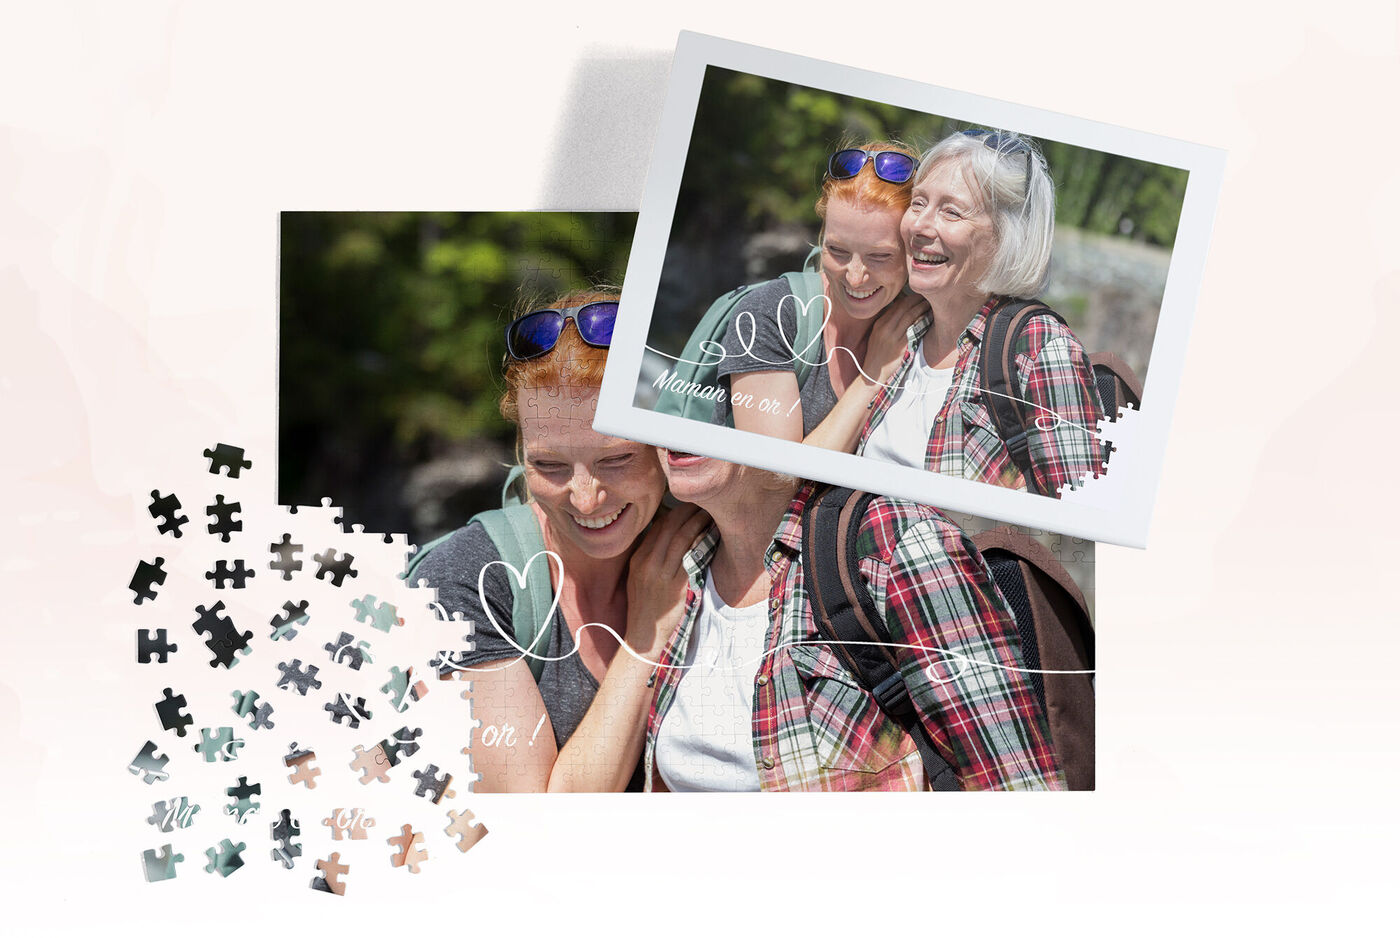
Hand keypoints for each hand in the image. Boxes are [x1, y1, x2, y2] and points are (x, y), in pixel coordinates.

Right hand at [624, 503, 711, 656]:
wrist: (643, 639)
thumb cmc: (645, 608)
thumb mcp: (638, 578)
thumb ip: (650, 556)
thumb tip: (668, 535)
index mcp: (638, 559)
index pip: (658, 525)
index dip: (676, 511)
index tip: (690, 503)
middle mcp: (648, 563)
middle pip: (671, 526)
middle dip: (689, 510)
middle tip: (704, 501)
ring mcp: (662, 575)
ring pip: (682, 537)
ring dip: (699, 521)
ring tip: (711, 512)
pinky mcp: (677, 587)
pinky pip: (692, 557)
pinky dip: (703, 541)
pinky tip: (712, 534)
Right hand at [863, 293, 927, 384]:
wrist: (873, 373)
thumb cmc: (878, 355)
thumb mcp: (877, 335)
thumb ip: (887, 324)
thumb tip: (901, 313)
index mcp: (879, 323)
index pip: (896, 305)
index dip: (909, 298)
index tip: (918, 295)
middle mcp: (885, 327)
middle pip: (903, 307)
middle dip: (916, 299)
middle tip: (927, 295)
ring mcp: (892, 335)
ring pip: (909, 315)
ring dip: (921, 307)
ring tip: (930, 303)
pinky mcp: (899, 345)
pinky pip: (913, 328)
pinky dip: (921, 319)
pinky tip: (928, 316)